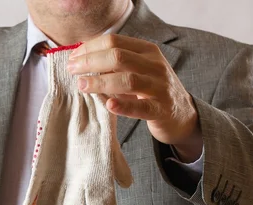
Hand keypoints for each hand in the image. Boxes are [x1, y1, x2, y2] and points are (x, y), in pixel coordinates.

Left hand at [67, 34, 202, 161]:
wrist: (181, 114)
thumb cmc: (152, 89)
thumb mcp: (138, 69)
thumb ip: (116, 63)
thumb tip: (82, 58)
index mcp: (147, 51)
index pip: (114, 42)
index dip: (90, 48)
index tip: (73, 58)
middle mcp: (155, 65)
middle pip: (118, 57)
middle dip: (90, 62)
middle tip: (72, 70)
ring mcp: (159, 87)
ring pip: (127, 80)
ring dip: (100, 82)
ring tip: (82, 85)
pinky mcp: (160, 109)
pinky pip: (140, 107)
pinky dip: (123, 105)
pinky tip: (108, 104)